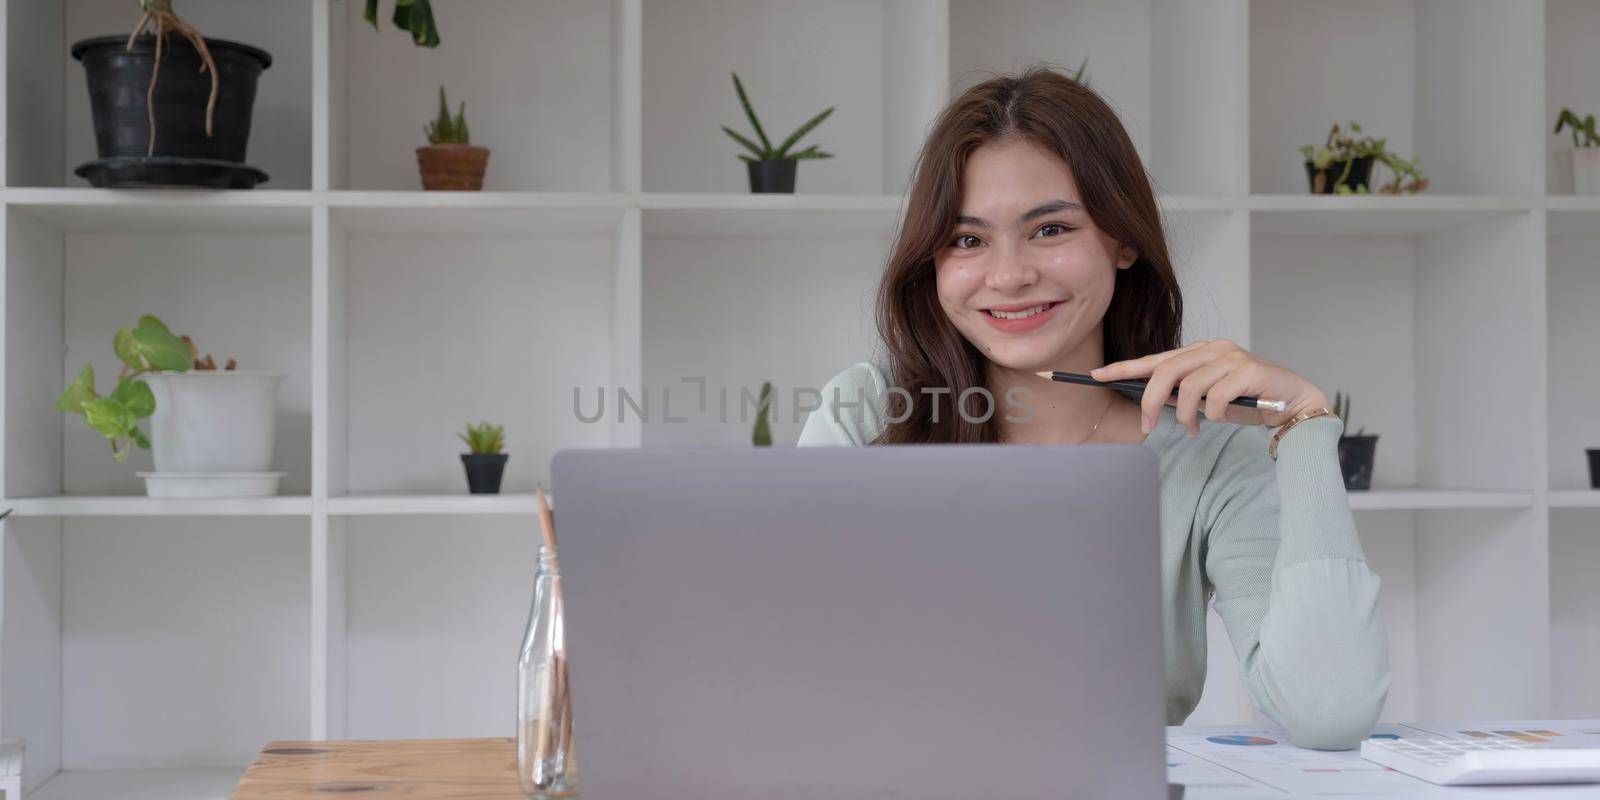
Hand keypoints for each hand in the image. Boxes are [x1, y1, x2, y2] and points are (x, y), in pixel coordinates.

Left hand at [1090, 339, 1329, 435]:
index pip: (1154, 359)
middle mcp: (1212, 349)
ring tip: (1193, 428)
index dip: (1124, 367)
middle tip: (1148, 424)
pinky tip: (1219, 420)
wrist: (1291, 401)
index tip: (1096, 374)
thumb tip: (1151, 402)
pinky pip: (1215, 397)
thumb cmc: (1246, 399)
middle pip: (1166, 371)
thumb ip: (1182, 394)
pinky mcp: (1248, 370)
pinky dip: (1212, 415)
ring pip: (1189, 387)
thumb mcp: (1207, 398)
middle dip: (1150, 400)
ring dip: (1185, 414)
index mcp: (1198, 353)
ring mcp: (1230, 357)